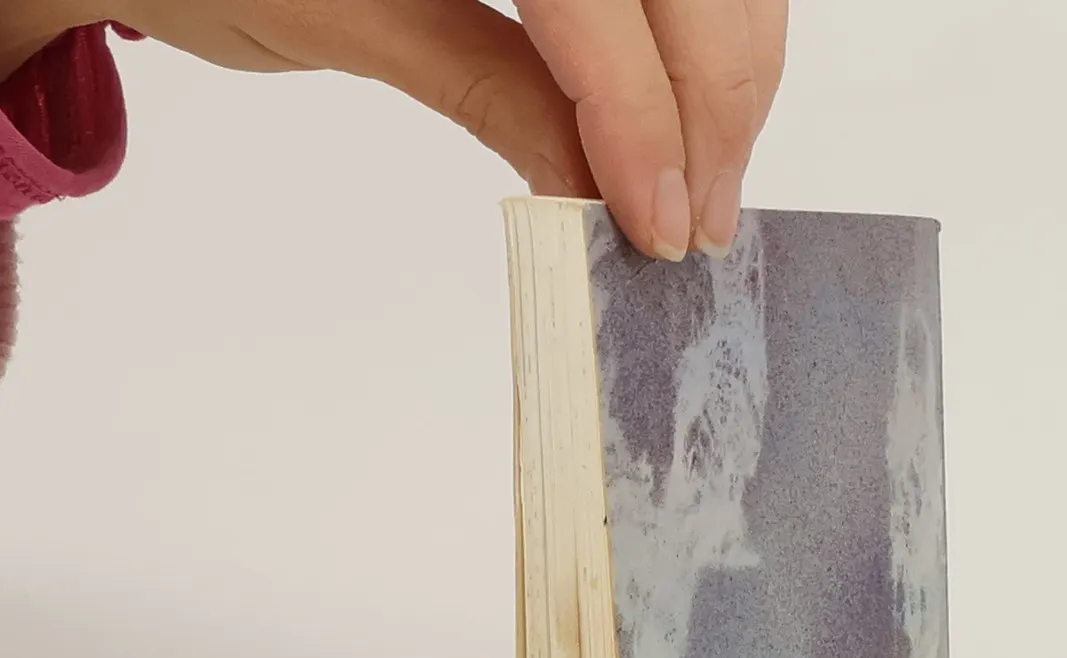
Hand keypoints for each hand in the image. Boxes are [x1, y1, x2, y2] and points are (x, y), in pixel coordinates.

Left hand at [0, 0, 787, 258]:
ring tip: (700, 184)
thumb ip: (486, 84)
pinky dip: (695, 40)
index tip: (659, 227)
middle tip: (698, 224)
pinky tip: (683, 115)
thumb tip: (598, 186)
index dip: (646, 111)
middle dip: (715, 100)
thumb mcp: (341, 19)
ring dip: (726, 73)